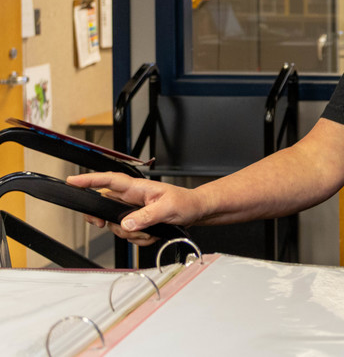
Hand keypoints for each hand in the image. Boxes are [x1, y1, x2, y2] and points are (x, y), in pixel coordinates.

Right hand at [66, 172, 203, 245]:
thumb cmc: (185, 203)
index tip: (72, 181)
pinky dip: (140, 238)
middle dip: (106, 220)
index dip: (89, 180)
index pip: (109, 181)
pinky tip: (152, 233)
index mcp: (137, 188)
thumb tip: (126, 223)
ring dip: (132, 233)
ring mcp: (133, 210)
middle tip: (103, 225)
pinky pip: (128, 234)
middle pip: (104, 206)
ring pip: (117, 225)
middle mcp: (132, 198)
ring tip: (150, 230)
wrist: (195, 212)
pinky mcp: (138, 221)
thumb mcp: (168, 208)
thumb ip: (146, 216)